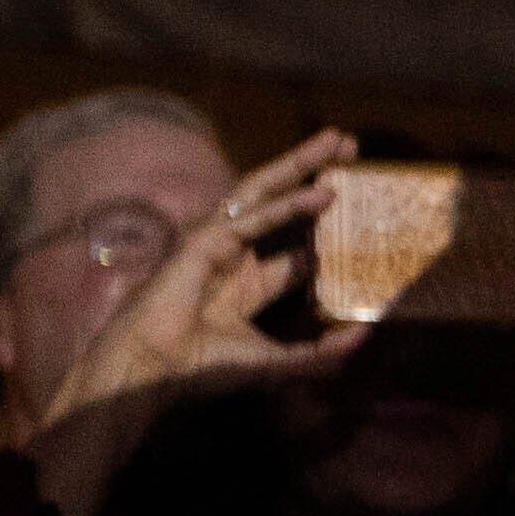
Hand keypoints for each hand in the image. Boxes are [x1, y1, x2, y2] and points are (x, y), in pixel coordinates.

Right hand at [25, 130, 367, 515]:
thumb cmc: (200, 370)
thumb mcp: (273, 361)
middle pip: (283, 204)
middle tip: (351, 145)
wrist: (149, 374)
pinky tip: (321, 194)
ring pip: (264, 193)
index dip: (329, 228)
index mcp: (249, 285)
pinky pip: (250, 218)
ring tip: (339, 141)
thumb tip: (365, 336)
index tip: (365, 208)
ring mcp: (217, 245)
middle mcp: (236, 258)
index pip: (299, 248)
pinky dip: (286, 205)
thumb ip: (319, 353)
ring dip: (301, 166)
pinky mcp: (201, 244)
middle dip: (314, 173)